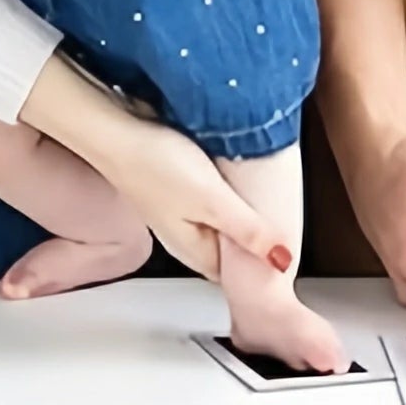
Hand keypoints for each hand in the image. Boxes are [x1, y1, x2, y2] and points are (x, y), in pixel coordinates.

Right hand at [92, 114, 292, 282]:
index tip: (288, 252)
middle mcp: (185, 235)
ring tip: (267, 196)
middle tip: (284, 222)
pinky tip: (235, 175)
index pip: (236, 274)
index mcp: (195, 250)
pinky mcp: (175, 185)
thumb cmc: (157, 166)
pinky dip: (225, 192)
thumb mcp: (213, 201)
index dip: (262, 266)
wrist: (116, 130)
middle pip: (228, 248)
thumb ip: (249, 230)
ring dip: (240, 213)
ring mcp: (178, 210)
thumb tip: (283, 262)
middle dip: (254, 239)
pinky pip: (209, 199)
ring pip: (219, 221)